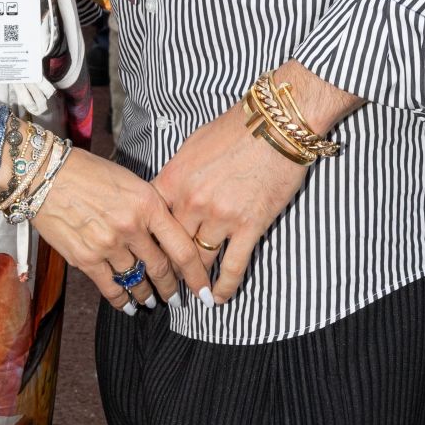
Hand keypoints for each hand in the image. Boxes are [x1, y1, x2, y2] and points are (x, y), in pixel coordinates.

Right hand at [32, 146, 213, 312]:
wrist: (46, 175)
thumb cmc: (89, 172)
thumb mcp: (131, 181)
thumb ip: (151, 208)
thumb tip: (166, 235)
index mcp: (148, 204)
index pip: (182, 248)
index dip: (196, 274)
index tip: (203, 289)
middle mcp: (132, 227)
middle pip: (161, 269)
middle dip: (172, 289)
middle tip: (178, 300)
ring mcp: (108, 245)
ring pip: (137, 280)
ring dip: (147, 294)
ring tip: (152, 302)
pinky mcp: (86, 259)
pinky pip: (111, 287)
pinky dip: (122, 300)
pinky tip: (128, 305)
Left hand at [153, 59, 358, 305]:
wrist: (276, 123)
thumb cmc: (234, 129)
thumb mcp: (192, 147)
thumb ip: (176, 176)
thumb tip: (168, 196)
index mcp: (174, 180)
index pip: (152, 223)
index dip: (150, 243)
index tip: (149, 258)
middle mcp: (192, 202)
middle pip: (173, 246)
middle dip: (170, 267)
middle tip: (167, 284)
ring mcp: (221, 216)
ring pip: (200, 260)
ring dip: (195, 280)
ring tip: (191, 294)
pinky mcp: (250, 226)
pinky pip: (232, 266)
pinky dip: (223, 287)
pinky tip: (217, 300)